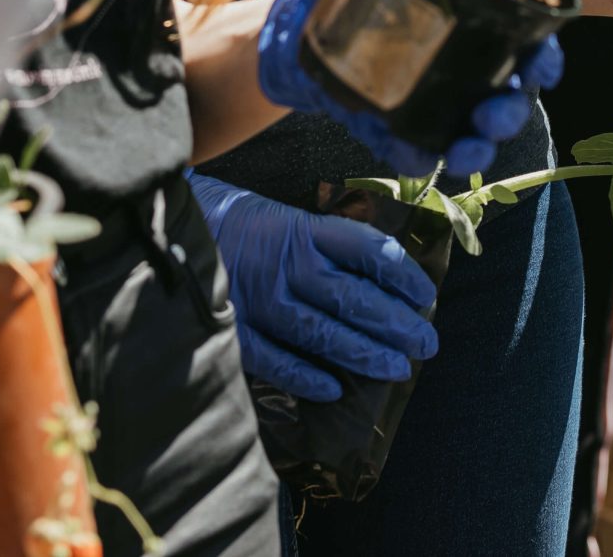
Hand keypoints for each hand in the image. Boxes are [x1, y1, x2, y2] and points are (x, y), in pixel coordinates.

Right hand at [188, 173, 439, 402]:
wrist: (185, 232)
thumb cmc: (255, 229)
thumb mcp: (296, 220)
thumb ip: (335, 247)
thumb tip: (391, 281)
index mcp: (307, 231)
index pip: (367, 250)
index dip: (402, 273)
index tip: (426, 294)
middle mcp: (288, 264)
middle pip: (352, 297)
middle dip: (395, 324)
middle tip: (426, 343)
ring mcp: (261, 298)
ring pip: (321, 333)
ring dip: (363, 354)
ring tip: (398, 369)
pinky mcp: (236, 328)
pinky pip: (274, 359)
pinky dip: (304, 377)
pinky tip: (334, 391)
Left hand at [256, 0, 564, 175]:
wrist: (309, 30)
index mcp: (476, 20)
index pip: (528, 40)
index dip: (544, 58)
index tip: (542, 69)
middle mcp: (470, 65)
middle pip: (509, 96)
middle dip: (509, 112)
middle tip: (492, 114)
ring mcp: (441, 103)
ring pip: (474, 134)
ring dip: (477, 147)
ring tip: (465, 150)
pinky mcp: (405, 129)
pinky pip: (420, 153)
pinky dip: (418, 157)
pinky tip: (414, 154)